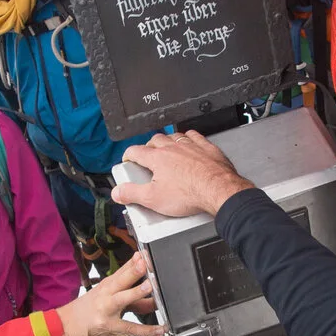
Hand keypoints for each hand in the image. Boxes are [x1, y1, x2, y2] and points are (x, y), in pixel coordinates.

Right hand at [53, 251, 160, 335]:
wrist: (63, 326)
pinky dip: (146, 331)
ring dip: (136, 292)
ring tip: (150, 288)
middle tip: (146, 264)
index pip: (123, 270)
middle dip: (133, 271)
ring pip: (122, 300)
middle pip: (121, 280)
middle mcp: (106, 296)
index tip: (146, 254)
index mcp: (107, 285)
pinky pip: (129, 329)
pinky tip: (159, 330)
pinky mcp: (108, 328)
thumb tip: (151, 286)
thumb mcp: (105, 295)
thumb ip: (129, 291)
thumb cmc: (87, 309)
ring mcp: (106, 311)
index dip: (135, 262)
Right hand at [113, 131, 251, 219]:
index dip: (129, 155)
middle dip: (148, 146)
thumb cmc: (190, 193)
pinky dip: (188, 138)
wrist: (218, 190)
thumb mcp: (153, 199)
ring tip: (166, 148)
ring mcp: (191, 146)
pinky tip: (189, 142)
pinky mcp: (206, 148)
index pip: (136, 151)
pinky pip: (194, 136)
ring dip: (167, 141)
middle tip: (146, 154)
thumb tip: (118, 192)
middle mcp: (173, 148)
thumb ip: (132, 194)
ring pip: (174, 136)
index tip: (128, 159)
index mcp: (158, 158)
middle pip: (155, 140)